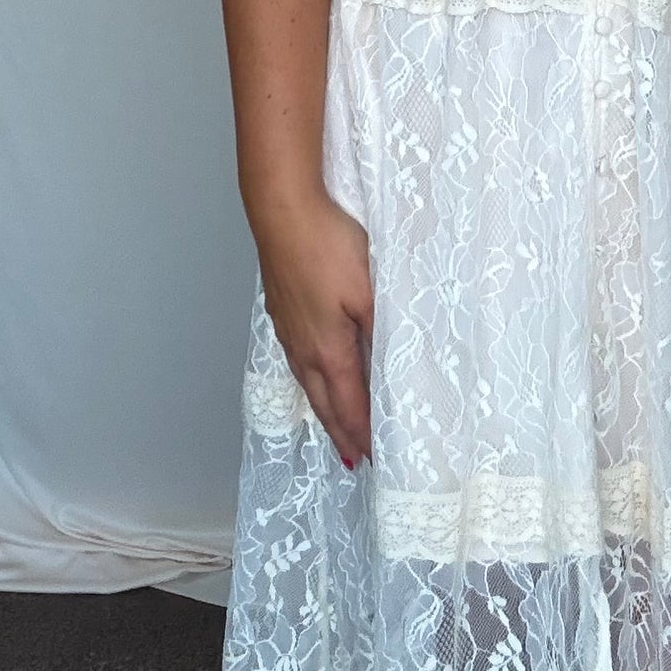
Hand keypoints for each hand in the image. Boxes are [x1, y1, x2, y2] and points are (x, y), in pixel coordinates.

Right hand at [247, 187, 374, 467]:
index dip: (362, 435)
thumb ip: (383, 331)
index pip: (350, 405)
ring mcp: (288, 328)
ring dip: (325, 409)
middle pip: (324, 402)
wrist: (283, 209)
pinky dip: (312, 381)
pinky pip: (298, 360)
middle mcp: (303, 348)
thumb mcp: (369, 291)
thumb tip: (390, 369)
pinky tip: (314, 373)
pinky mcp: (280, 309)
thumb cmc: (330, 247)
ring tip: (335, 426)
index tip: (374, 460)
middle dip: (341, 433)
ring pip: (308, 382)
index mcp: (328, 350)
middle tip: (354, 460)